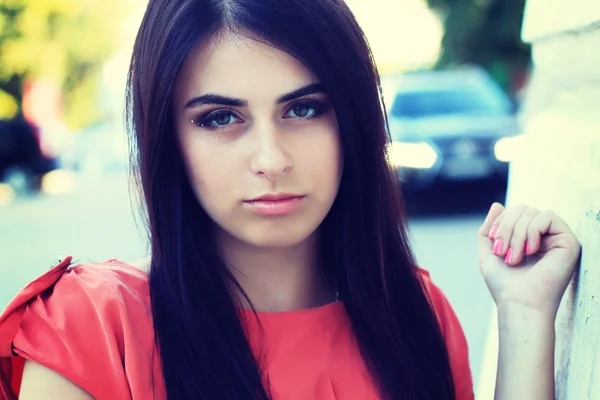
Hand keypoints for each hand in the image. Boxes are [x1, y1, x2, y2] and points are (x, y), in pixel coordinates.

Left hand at [478, 203, 580, 317]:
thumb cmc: (505, 284)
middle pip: (522, 208)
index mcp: (527, 238)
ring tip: (515, 258)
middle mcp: (544, 237)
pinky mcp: (569, 242)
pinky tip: (531, 251)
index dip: (500, 223)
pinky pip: (547, 216)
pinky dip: (533, 231)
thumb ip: (490, 228)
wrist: (519, 304)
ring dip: (517, 234)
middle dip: (506, 228)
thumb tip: (498, 204)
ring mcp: (557, 239)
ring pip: (532, 212)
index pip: (513, 212)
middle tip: (503, 253)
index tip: (495, 247)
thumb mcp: (488, 252)